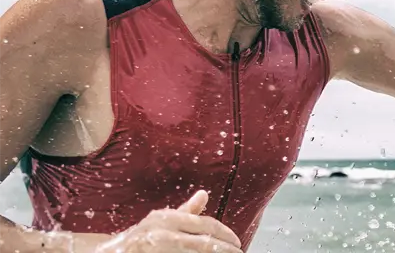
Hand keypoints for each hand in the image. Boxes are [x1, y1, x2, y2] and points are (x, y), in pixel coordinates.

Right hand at [96, 190, 242, 252]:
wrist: (109, 252)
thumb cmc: (142, 236)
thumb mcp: (163, 219)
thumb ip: (186, 211)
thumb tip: (205, 194)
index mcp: (169, 219)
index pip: (204, 225)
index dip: (223, 234)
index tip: (237, 242)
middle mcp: (163, 233)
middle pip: (203, 243)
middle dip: (224, 249)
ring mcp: (158, 248)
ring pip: (195, 252)